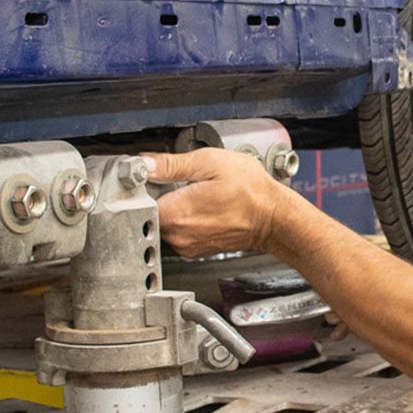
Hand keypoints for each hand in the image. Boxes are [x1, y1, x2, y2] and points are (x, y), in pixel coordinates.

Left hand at [142, 149, 287, 256]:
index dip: (144, 185)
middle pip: (150, 213)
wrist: (274, 217)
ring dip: (174, 208)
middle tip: (182, 183)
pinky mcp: (197, 250)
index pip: (139, 201)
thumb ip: (171, 164)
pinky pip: (180, 233)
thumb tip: (145, 162)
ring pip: (165, 224)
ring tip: (196, 195)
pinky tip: (203, 208)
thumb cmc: (250, 191)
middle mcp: (179, 235)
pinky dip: (186, 220)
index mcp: (176, 213)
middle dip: (160, 196)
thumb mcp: (210, 163)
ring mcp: (188, 246)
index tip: (154, 176)